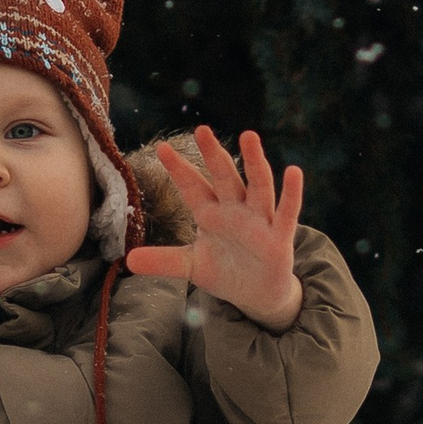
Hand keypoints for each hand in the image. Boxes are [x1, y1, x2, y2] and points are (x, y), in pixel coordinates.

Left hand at [125, 126, 304, 331]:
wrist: (257, 294)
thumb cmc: (226, 271)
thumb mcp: (191, 267)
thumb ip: (163, 261)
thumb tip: (128, 259)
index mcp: (211, 214)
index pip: (192, 187)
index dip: (179, 169)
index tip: (161, 148)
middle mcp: (235, 210)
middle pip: (224, 177)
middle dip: (214, 155)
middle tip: (202, 130)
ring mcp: (259, 221)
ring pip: (257, 186)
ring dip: (254, 162)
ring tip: (249, 136)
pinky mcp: (279, 237)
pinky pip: (287, 212)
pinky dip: (291, 193)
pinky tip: (294, 171)